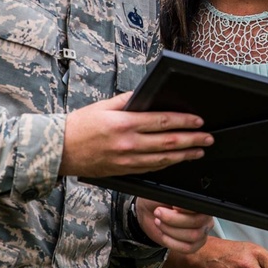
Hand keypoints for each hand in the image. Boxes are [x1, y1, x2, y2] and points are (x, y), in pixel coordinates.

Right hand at [60, 92, 212, 177]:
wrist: (60, 151)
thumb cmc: (79, 126)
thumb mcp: (104, 106)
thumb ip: (128, 101)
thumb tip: (147, 96)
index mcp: (124, 124)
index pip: (162, 122)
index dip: (184, 121)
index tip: (198, 120)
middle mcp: (128, 144)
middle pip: (168, 142)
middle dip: (192, 140)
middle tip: (208, 138)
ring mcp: (127, 161)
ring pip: (164, 159)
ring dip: (185, 155)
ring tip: (199, 151)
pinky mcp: (124, 171)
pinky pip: (152, 168)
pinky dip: (168, 164)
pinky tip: (178, 160)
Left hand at [135, 198, 212, 252]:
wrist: (150, 213)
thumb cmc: (158, 201)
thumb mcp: (164, 194)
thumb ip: (175, 197)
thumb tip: (178, 203)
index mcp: (200, 202)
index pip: (200, 206)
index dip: (187, 208)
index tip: (173, 206)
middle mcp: (205, 217)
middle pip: (196, 222)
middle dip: (173, 219)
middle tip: (158, 212)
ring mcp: (201, 232)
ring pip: (192, 236)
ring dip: (171, 230)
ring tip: (159, 222)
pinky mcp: (194, 245)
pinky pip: (187, 248)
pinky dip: (172, 242)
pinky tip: (163, 235)